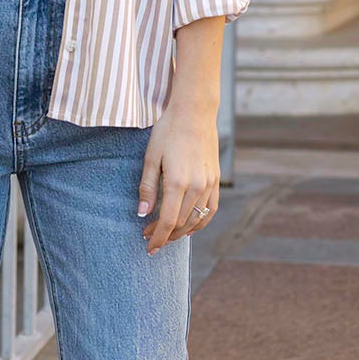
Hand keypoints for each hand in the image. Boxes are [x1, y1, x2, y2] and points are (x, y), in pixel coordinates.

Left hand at [137, 101, 219, 253]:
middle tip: (150, 238)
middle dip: (166, 236)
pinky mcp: (215, 180)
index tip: (148, 246)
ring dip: (182, 232)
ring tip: (167, 235)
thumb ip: (147, 187)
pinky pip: (211, 210)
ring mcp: (209, 184)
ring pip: (197, 220)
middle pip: (182, 224)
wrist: (194, 113)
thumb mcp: (151, 158)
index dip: (157, 237)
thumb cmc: (168, 132)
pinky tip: (190, 227)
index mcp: (178, 182)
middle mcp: (197, 187)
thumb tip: (143, 213)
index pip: (168, 221)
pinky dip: (201, 222)